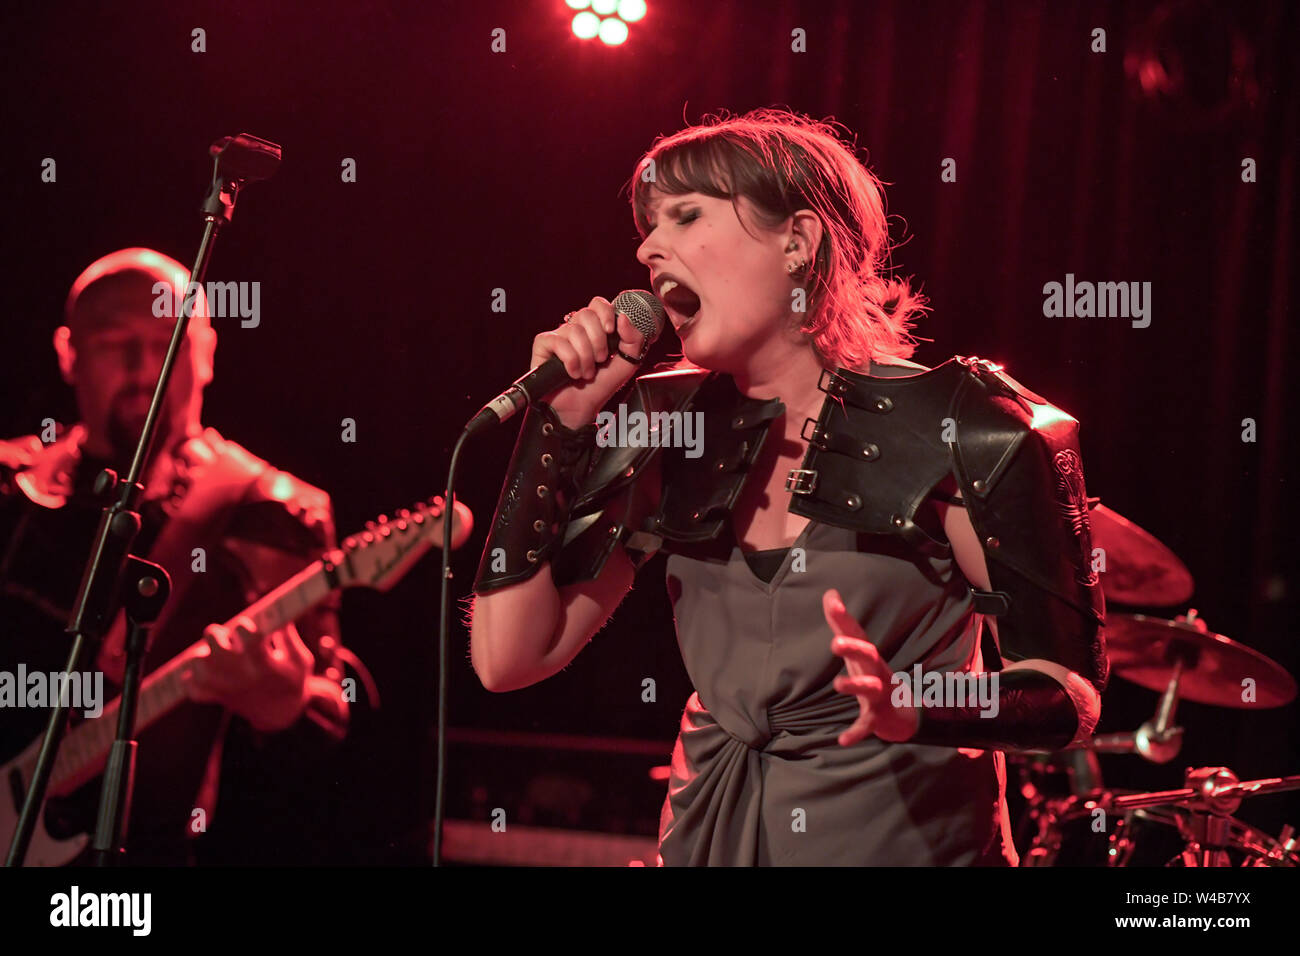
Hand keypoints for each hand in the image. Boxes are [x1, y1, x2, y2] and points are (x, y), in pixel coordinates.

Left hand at [180, 616, 312, 731]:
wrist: (280, 713)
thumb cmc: (292, 679)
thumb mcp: (300, 658)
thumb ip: (287, 635)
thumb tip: (274, 610)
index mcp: (266, 666)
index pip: (248, 638)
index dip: (245, 626)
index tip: (248, 626)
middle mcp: (243, 677)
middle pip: (215, 646)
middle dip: (219, 634)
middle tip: (228, 637)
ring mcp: (226, 688)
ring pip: (198, 662)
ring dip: (204, 652)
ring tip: (215, 654)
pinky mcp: (215, 697)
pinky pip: (191, 685)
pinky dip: (193, 675)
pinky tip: (207, 671)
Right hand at [535, 296, 647, 428]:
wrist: (580, 409)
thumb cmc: (600, 387)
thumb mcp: (627, 363)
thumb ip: (633, 340)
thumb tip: (623, 317)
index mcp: (595, 329)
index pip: (598, 304)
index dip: (605, 313)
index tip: (611, 331)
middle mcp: (575, 329)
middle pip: (586, 314)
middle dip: (598, 341)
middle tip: (600, 360)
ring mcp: (559, 336)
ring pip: (574, 330)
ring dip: (585, 357)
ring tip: (586, 373)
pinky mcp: (543, 346)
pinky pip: (558, 342)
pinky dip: (570, 361)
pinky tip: (572, 373)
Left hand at [823, 589, 918, 745]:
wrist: (900, 711)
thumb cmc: (871, 673)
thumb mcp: (856, 649)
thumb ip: (841, 623)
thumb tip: (830, 592)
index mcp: (867, 655)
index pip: (855, 633)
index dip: (844, 618)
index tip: (833, 601)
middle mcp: (874, 671)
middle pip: (867, 656)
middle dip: (854, 649)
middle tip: (836, 642)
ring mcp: (877, 693)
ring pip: (868, 689)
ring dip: (854, 686)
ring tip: (838, 684)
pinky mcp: (876, 716)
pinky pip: (866, 724)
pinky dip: (856, 733)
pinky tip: (842, 740)